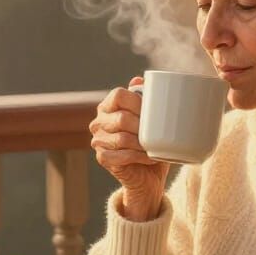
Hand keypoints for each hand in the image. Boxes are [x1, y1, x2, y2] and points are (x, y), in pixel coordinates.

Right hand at [89, 76, 170, 203]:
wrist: (148, 176)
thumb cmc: (152, 143)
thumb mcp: (152, 119)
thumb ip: (146, 99)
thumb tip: (140, 78)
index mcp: (108, 106)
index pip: (119, 95)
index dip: (138, 102)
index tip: (154, 112)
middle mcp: (98, 121)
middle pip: (121, 118)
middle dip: (143, 127)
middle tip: (158, 133)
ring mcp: (98, 140)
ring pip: (123, 138)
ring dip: (143, 143)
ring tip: (156, 146)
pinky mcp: (102, 158)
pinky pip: (123, 155)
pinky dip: (140, 157)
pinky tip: (151, 157)